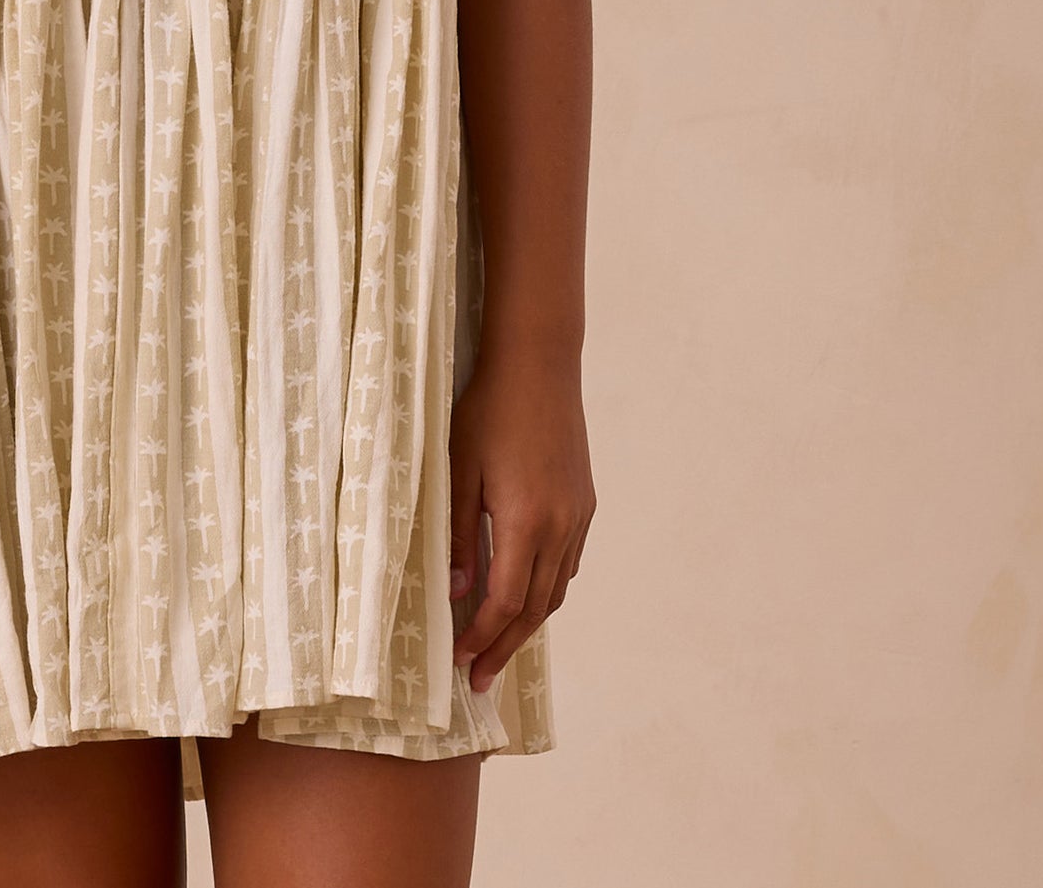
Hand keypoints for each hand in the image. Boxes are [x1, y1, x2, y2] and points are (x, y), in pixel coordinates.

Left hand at [446, 345, 594, 696]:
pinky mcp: (585, 501)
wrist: (539, 364)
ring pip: (557, 588)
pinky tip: (526, 591)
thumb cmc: (489, 409)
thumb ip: (459, 532)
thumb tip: (457, 590)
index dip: (483, 638)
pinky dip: (546, 588)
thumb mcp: (459, 468)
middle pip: (536, 608)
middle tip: (481, 679)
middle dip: (507, 647)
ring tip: (500, 645)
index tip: (462, 664)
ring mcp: (578, 515)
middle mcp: (561, 527)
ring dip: (529, 622)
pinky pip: (568, 561)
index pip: (505, 602)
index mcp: (526, 521)